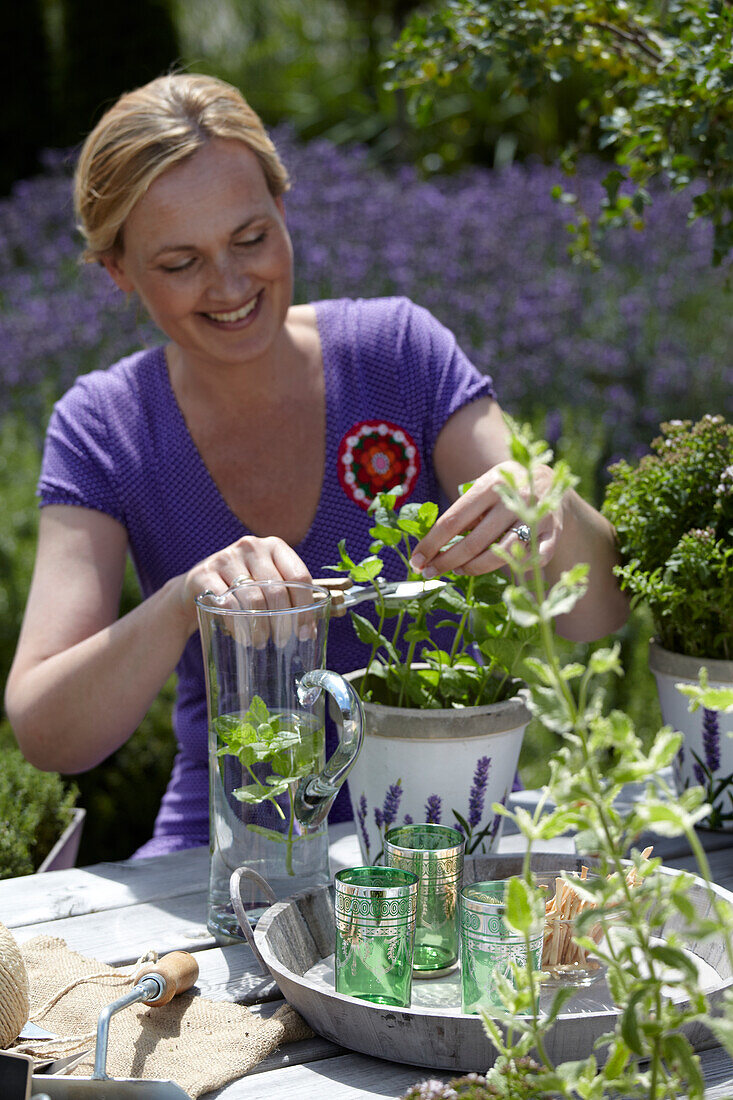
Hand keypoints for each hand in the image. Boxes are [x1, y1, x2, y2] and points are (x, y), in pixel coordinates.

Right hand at [178, 535, 312, 634]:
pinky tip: (243, 637)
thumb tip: (309, 632)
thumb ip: (289, 600)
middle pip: (276, 589)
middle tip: (282, 641)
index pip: (299, 576)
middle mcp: (252, 547)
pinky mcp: (204, 574)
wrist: (198, 584)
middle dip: (283, 621)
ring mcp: (226, 558)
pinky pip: (228, 604)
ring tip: (262, 642)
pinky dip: (239, 625)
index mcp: (274, 546)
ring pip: (253, 598)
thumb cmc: (243, 587)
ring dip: (260, 626)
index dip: (305, 607)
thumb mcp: (267, 585)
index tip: (304, 633)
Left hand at [409, 461, 563, 577]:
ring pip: (501, 554)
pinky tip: (504, 572)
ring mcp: (535, 516)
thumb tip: (433, 545)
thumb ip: (464, 511)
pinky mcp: (552, 532)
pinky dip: (519, 570)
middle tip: (430, 572)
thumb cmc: (502, 488)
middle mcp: (513, 500)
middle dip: (447, 561)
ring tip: (460, 569)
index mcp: (489, 485)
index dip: (432, 544)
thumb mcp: (482, 487)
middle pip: (474, 541)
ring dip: (475, 568)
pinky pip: (535, 559)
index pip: (453, 520)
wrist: (546, 477)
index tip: (417, 561)